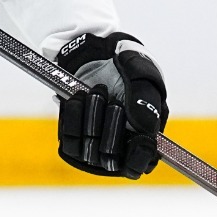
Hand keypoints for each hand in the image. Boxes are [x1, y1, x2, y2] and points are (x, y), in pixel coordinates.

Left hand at [56, 32, 166, 178]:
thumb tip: (145, 129)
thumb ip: (146, 100)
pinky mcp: (73, 140)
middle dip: (111, 125)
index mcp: (145, 136)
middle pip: (112, 159)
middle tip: (114, 100)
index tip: (137, 137)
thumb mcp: (142, 74)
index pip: (142, 163)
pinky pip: (69, 141)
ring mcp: (94, 146)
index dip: (139, 155)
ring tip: (96, 92)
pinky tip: (79, 98)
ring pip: (89, 151)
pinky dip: (74, 117)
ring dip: (92, 117)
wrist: (95, 53)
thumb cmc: (127, 66)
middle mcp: (119, 148)